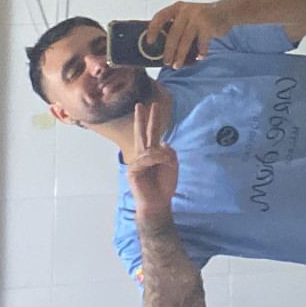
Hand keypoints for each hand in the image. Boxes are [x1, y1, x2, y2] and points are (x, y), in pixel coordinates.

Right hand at [128, 98, 178, 221]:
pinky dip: (155, 159)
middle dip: (142, 118)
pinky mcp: (132, 170)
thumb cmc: (164, 185)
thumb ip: (169, 152)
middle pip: (141, 133)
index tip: (154, 106)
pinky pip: (145, 159)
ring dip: (160, 155)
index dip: (153, 119)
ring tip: (167, 162)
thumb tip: (162, 143)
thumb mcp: (172, 165)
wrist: (159, 202)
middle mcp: (143, 155)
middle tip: (141, 104)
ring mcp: (136, 162)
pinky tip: (162, 162)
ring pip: (148, 149)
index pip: (152, 132)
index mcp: (153, 152)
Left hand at [148, 0, 228, 68]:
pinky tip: (200, 57)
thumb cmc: (203, 17)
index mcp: (177, 7)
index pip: (160, 16)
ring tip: (177, 65)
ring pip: (185, 40)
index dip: (153, 29)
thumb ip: (176, 25)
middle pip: (173, 33)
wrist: (226, 11)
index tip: (149, 41)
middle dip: (169, 50)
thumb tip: (162, 46)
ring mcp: (197, 17)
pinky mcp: (208, 25)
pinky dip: (200, 52)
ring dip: (181, 55)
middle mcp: (186, 11)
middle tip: (166, 62)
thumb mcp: (187, 15)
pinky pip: (201, 43)